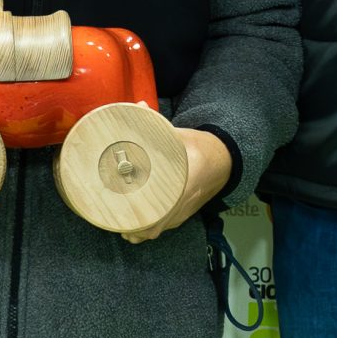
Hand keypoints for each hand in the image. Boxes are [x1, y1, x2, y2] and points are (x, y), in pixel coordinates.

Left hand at [122, 127, 231, 244]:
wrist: (223, 162)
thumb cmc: (202, 149)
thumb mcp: (181, 135)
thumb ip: (157, 123)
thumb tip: (138, 106)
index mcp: (186, 183)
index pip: (165, 208)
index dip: (145, 217)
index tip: (126, 215)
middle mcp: (184, 202)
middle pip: (156, 226)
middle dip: (133, 227)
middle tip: (113, 218)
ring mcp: (182, 211)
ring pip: (157, 231)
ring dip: (138, 231)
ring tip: (118, 223)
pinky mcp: (180, 214)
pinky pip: (162, 228)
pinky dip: (146, 229)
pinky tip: (131, 225)